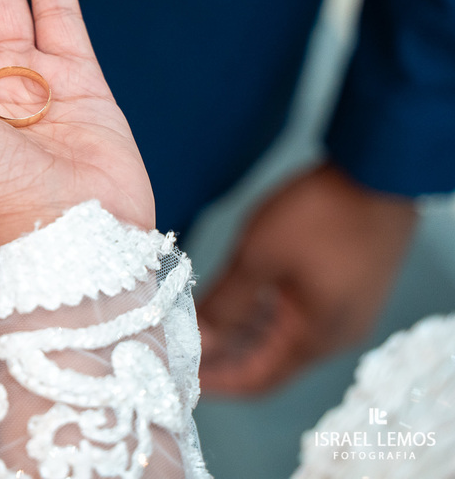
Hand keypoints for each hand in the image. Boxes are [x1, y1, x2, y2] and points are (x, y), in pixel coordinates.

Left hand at [197, 162, 416, 394]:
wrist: (378, 172)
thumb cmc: (319, 215)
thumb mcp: (259, 258)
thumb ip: (224, 303)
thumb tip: (195, 337)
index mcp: (314, 338)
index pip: (257, 380)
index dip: (215, 382)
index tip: (177, 376)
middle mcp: (333, 334)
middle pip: (269, 362)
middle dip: (222, 358)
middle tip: (178, 351)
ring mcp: (341, 311)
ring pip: (280, 337)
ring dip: (240, 335)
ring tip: (195, 328)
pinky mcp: (343, 287)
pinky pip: (295, 316)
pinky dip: (261, 315)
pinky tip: (231, 303)